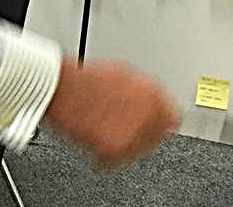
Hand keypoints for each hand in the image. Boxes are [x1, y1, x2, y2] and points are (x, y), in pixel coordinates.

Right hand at [45, 59, 179, 168]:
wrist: (61, 89)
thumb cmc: (83, 78)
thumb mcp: (122, 74)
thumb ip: (141, 91)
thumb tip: (147, 100)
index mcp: (153, 93)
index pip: (171, 116)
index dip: (159, 119)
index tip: (153, 123)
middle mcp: (148, 115)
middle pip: (157, 136)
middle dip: (142, 132)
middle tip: (124, 128)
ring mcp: (134, 135)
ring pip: (137, 150)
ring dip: (124, 143)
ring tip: (104, 129)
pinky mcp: (116, 151)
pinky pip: (116, 160)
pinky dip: (105, 153)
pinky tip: (95, 136)